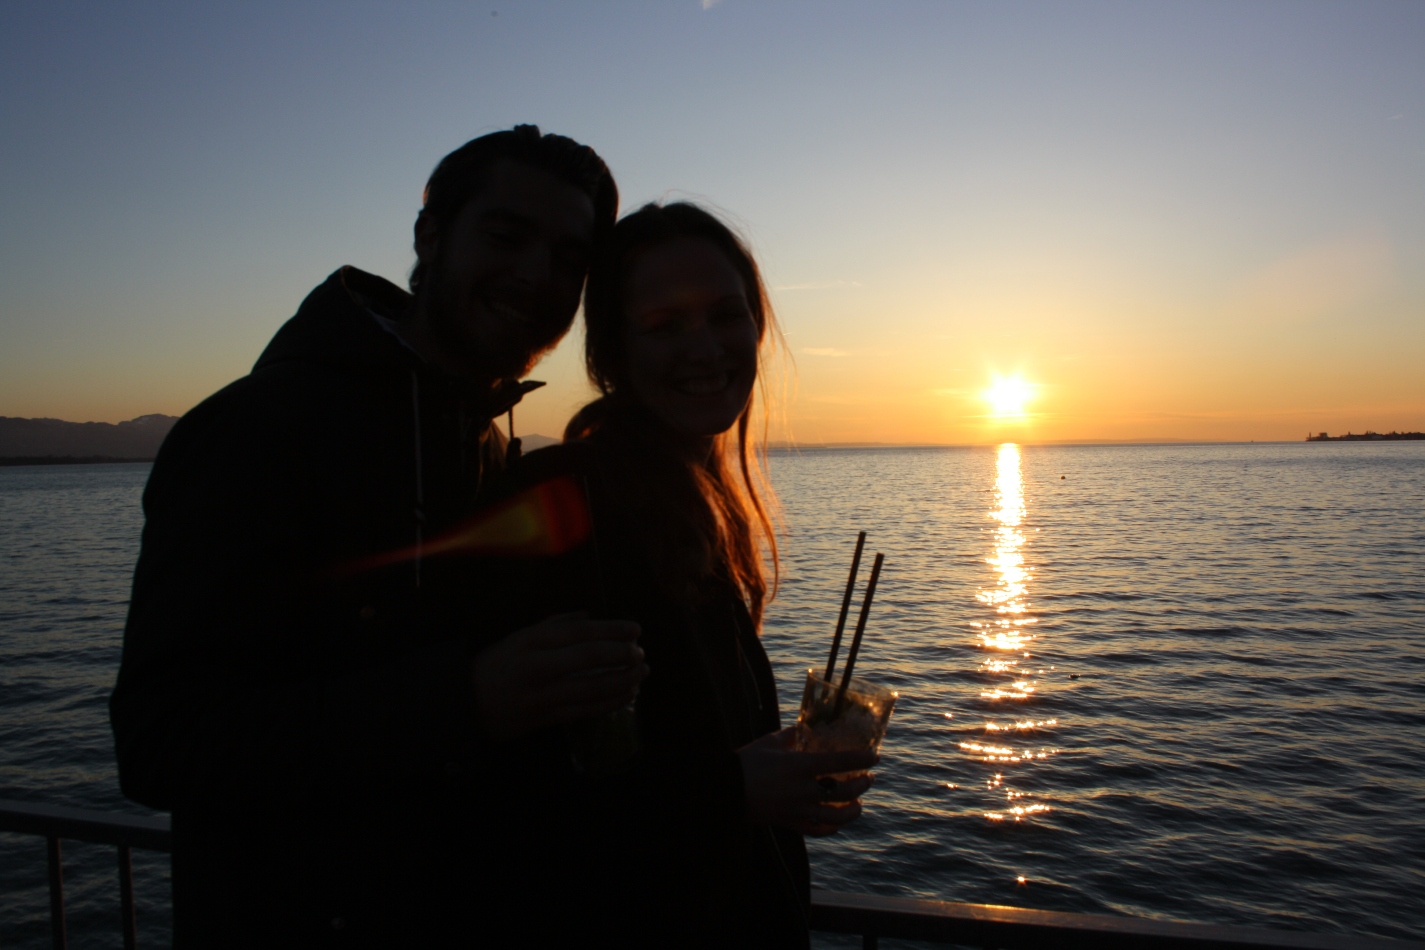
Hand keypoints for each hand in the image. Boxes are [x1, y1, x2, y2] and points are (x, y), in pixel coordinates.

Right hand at [473, 612, 646, 741]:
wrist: (467, 703)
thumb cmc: (497, 665)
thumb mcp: (519, 637)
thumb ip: (555, 625)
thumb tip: (589, 616)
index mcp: (532, 641)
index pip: (580, 632)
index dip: (612, 630)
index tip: (635, 629)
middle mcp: (538, 666)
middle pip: (589, 658)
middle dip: (621, 655)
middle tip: (641, 653)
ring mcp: (543, 695)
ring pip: (591, 688)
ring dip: (622, 681)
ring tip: (641, 674)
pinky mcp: (546, 718)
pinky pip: (585, 711)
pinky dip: (610, 703)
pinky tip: (627, 696)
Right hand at [738, 727, 877, 835]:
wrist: (724, 792)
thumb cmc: (745, 763)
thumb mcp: (769, 743)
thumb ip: (790, 736)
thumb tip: (803, 729)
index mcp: (800, 765)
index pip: (841, 761)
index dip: (862, 759)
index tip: (875, 757)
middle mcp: (804, 789)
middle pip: (845, 791)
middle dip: (862, 785)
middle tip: (868, 778)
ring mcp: (799, 810)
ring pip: (837, 815)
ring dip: (853, 810)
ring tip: (858, 804)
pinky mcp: (790, 823)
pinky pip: (818, 830)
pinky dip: (832, 827)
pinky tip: (837, 822)